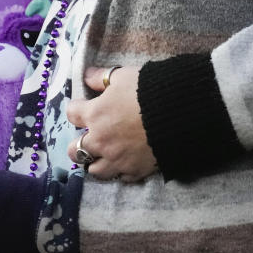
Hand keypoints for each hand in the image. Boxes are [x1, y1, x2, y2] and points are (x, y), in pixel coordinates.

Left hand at [66, 66, 156, 181]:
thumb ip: (102, 77)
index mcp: (95, 115)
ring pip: (95, 170)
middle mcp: (101, 141)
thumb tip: (87, 76)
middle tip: (88, 138)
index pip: (72, 114)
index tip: (82, 108)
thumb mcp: (124, 76)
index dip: (76, 109)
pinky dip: (121, 170)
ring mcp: (117, 159)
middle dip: (78, 144)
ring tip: (103, 154)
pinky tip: (126, 161)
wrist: (180, 114)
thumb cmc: (149, 90)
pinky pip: (121, 177)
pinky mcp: (136, 171)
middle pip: (74, 150)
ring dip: (96, 162)